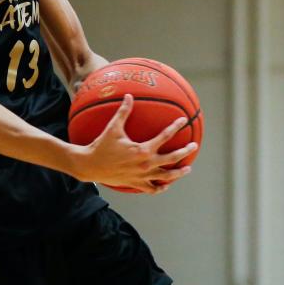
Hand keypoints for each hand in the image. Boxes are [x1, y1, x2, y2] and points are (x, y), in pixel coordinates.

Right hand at [73, 95, 195, 192]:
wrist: (90, 166)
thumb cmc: (101, 146)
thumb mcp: (113, 128)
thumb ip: (124, 112)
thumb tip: (129, 95)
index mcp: (142, 150)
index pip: (165, 136)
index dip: (175, 127)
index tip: (183, 120)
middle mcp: (146, 164)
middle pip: (172, 159)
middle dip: (185, 152)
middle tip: (193, 146)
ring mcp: (142, 176)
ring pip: (166, 177)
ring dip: (178, 173)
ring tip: (187, 169)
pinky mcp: (135, 184)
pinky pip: (152, 189)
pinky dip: (161, 187)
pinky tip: (166, 185)